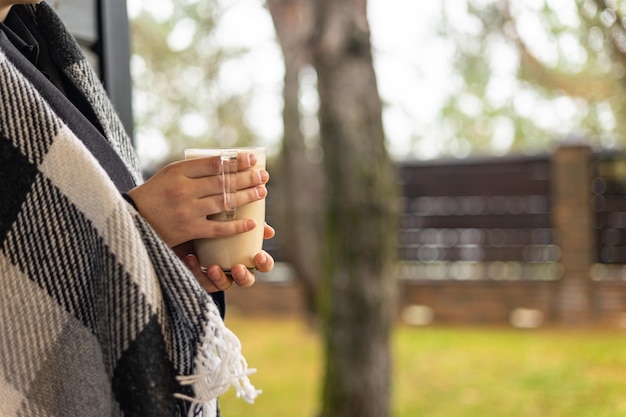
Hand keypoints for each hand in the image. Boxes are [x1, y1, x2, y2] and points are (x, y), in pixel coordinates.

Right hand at [127, 152, 268, 246]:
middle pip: (223, 182)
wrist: (130, 220)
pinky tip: (252, 223)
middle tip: (264, 176)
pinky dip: (236, 226)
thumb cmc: (154, 194)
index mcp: (177, 171)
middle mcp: (183, 189)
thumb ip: (193, 170)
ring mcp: (186, 210)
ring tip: (262, 192)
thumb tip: (226, 163)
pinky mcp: (188, 229)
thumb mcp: (168, 174)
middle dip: (247, 178)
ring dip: (246, 197)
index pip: (213, 163)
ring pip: (224, 202)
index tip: (252, 159)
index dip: (236, 161)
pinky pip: (218, 228)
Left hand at [174, 224, 275, 291]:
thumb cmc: (214, 219)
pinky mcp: (199, 276)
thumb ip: (247, 223)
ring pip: (224, 285)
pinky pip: (201, 281)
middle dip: (244, 277)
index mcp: (247, 254)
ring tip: (213, 267)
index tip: (258, 255)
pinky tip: (191, 258)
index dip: (264, 263)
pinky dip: (197, 271)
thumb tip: (269, 231)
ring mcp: (217, 273)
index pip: (263, 264)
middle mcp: (234, 266)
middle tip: (237, 268)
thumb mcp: (229, 218)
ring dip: (220, 278)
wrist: (183, 222)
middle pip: (247, 280)